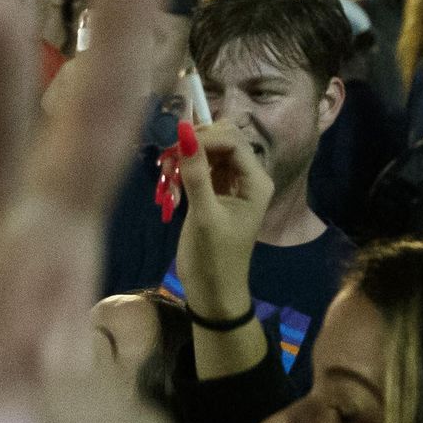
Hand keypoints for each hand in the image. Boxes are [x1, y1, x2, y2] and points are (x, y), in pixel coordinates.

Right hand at [172, 119, 270, 320]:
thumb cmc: (214, 259)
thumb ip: (195, 173)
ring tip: (166, 174)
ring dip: (185, 155)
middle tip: (168, 161)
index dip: (204, 138)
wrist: (213, 293)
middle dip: (194, 144)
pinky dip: (183, 168)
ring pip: (208, 150)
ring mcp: (230, 183)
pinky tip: (170, 183)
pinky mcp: (214, 191)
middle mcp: (247, 177)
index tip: (175, 150)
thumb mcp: (204, 216)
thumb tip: (184, 129)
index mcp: (256, 181)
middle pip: (222, 139)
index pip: (232, 140)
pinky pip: (199, 165)